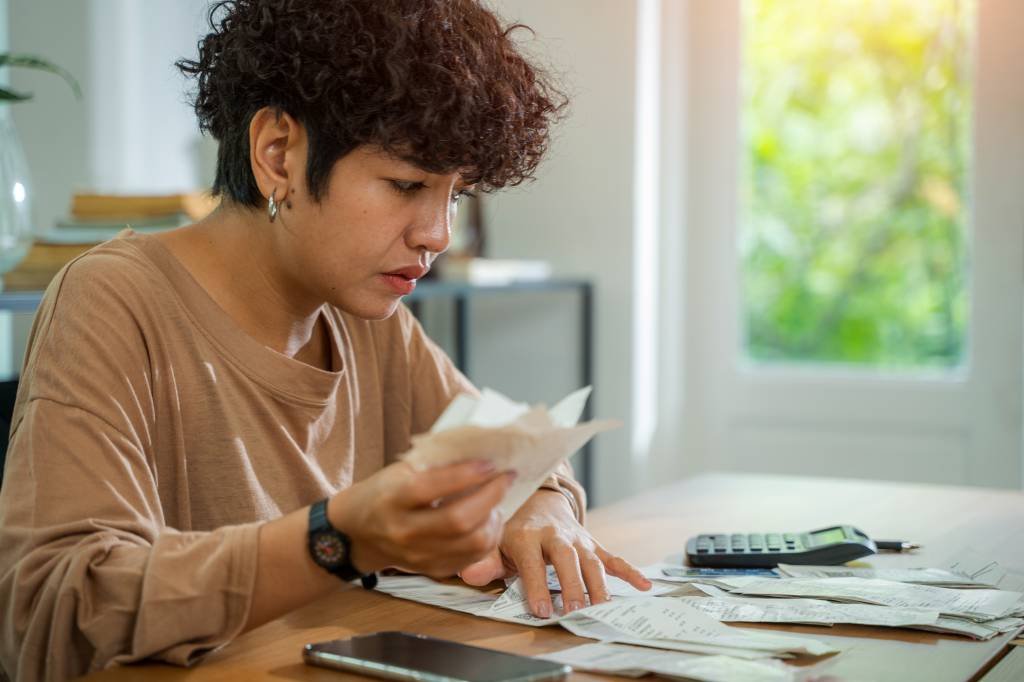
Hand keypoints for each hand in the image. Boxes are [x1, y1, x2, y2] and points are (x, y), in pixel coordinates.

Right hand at [329, 459, 514, 577]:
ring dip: (494, 519)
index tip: (490, 463)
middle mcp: (405, 531)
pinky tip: (488, 520)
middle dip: (491, 496)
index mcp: (393, 499)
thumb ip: (435, 463)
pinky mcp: (432, 569)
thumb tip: (479, 450)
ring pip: (473, 543)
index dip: (466, 474)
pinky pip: (473, 558)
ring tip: (496, 500)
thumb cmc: (384, 493)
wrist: (358, 532)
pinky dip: (489, 537)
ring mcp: (419, 556)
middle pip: (459, 520)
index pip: (433, 487)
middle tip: (505, 478)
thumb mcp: (400, 470)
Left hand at [459, 489, 650, 616]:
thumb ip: (484, 561)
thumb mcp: (494, 541)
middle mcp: (554, 535)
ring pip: (591, 560)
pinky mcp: (591, 543)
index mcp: (527, 535)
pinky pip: (612, 557)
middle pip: (566, 559)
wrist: (537, 499)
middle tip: (574, 609)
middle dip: (571, 584)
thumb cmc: (513, 528)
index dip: (535, 586)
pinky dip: (629, 570)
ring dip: (598, 583)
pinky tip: (644, 585)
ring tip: (602, 607)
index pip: (531, 562)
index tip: (540, 610)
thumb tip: (469, 575)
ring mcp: (577, 538)